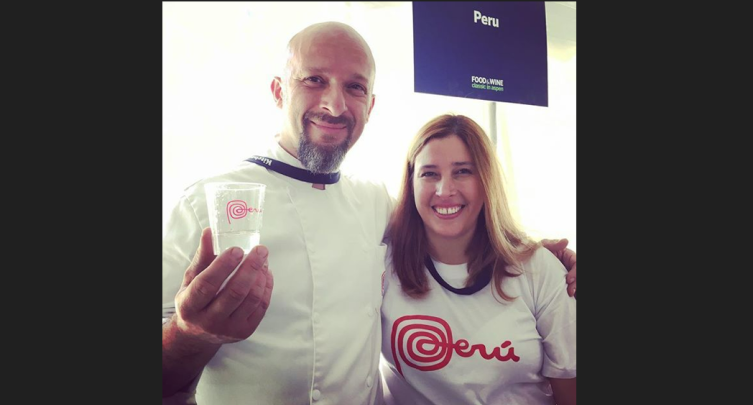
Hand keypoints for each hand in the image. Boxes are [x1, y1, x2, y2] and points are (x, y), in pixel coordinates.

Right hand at [173, 227, 273, 343]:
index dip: (223, 266)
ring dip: (261, 276)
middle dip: (251, 267)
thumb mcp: (191, 280)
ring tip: (263, 259)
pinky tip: (265, 273)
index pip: (207, 285)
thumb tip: (210, 232)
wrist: (197, 334)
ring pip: (252, 299)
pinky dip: (267, 287)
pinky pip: (261, 307)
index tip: (237, 248)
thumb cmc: (194, 301)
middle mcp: (208, 321)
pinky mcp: (245, 332)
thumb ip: (202, 257)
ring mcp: (229, 329)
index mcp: (189, 306)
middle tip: (260, 250)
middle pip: (235, 293)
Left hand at [541, 238, 575, 297]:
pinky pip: (569, 286)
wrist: (525, 261)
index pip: (576, 262)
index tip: (568, 279)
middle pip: (577, 274)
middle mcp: (569, 264)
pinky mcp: (562, 281)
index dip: (575, 272)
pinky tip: (568, 298)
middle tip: (570, 292)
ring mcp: (566, 272)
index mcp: (567, 255)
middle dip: (576, 283)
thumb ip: (554, 244)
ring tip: (570, 295)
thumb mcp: (543, 246)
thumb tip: (566, 240)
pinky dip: (571, 292)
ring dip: (575, 288)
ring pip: (575, 281)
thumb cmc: (535, 251)